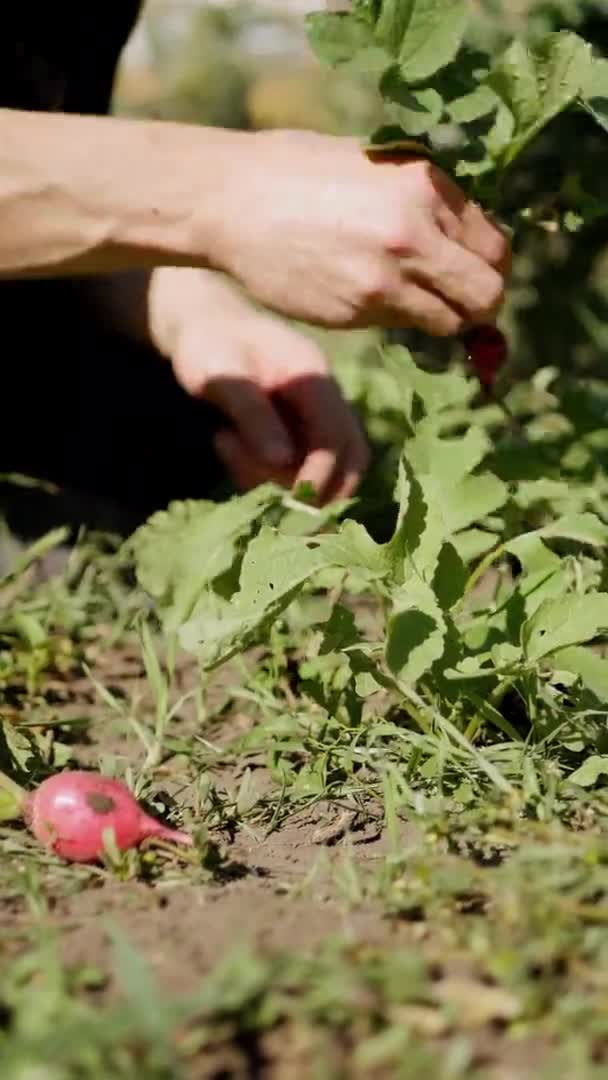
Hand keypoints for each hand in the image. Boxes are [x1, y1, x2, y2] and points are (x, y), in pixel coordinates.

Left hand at [149, 268, 368, 500]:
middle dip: (318, 488)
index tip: (292, 501)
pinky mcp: (298, 431)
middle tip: (268, 492)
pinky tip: (227, 443)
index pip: (338, 437)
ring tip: (227, 444)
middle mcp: (324, 399)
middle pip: (352, 456)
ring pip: (324, 468)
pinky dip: (262, 471)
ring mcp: (314, 416)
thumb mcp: (221, 375)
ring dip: (275, 476)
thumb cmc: (207, 344)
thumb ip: (253, 415)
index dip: (321, 474)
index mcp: (313, 379)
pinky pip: (295, 468)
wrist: (201, 327)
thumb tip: (284, 461)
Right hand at [212, 130, 509, 334]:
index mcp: (425, 186)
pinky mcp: (357, 311)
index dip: (488, 265)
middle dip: (480, 305)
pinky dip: (397, 318)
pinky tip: (366, 294)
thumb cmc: (298, 173)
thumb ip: (424, 199)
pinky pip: (402, 326)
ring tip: (410, 299)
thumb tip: (466, 238)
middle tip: (459, 303)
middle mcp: (414, 233)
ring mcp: (386, 278)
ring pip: (450, 321)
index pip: (495, 247)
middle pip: (487, 294)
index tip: (471, 272)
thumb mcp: (374, 164)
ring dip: (439, 317)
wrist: (230, 201)